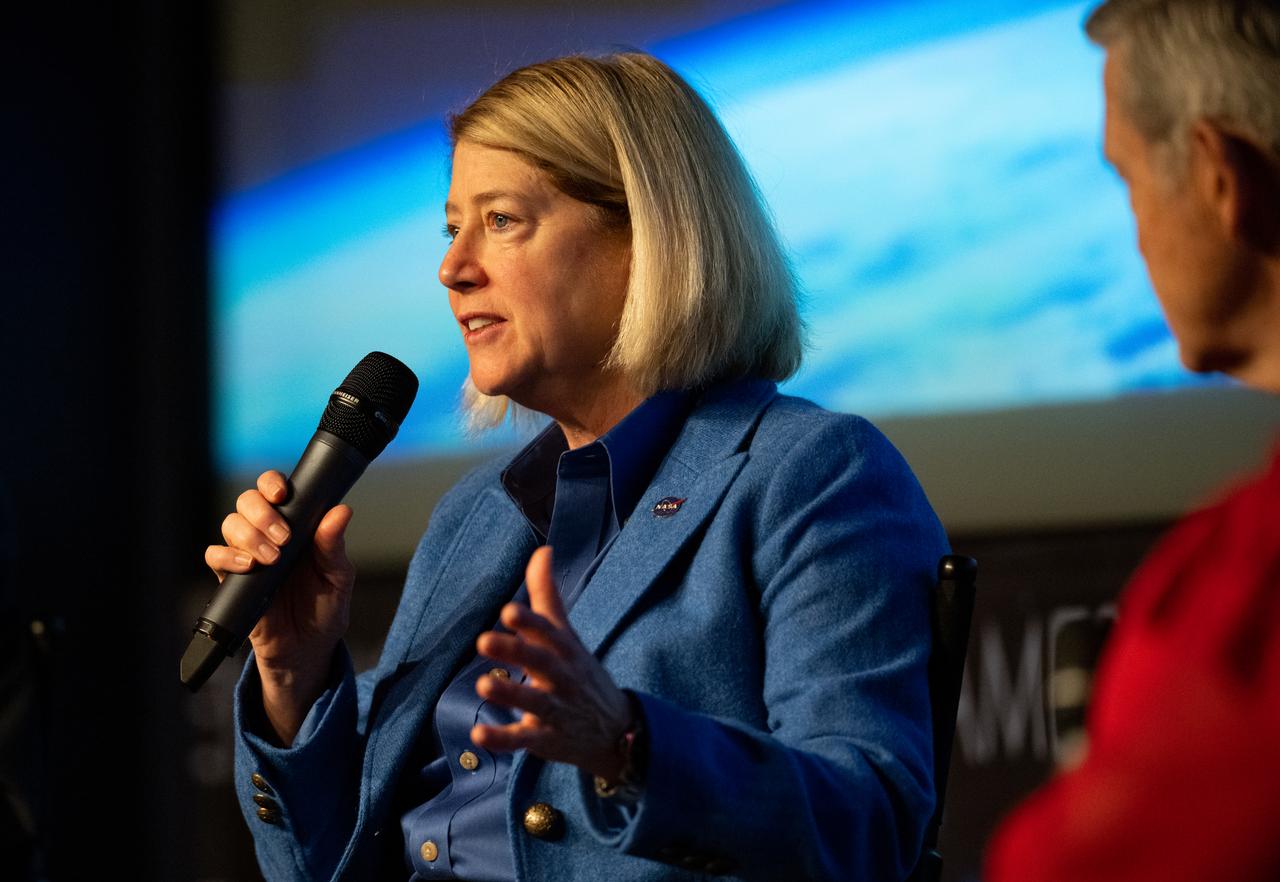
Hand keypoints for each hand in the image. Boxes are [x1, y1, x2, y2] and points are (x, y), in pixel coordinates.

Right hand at [204, 469, 354, 743]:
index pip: (276, 489)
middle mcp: (268, 533)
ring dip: (249, 535)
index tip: (282, 494)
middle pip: (247, 500)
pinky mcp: (232, 579)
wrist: (307, 649)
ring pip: (230, 524)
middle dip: (261, 510)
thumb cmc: (325, 608)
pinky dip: (227, 557)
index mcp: (296, 525)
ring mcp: (248, 554)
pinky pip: (215, 556)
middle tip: (284, 536)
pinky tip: (249, 567)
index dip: (272, 483)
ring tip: (272, 558)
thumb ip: (334, 546)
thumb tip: (341, 511)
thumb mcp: (338, 577)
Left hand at [472, 546, 632, 780]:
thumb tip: (542, 549)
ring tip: (483, 685)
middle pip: (541, 662)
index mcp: (565, 650)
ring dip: (510, 694)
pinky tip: (478, 735)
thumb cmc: (580, 673)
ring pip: (533, 702)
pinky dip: (503, 739)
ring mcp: (555, 709)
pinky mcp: (545, 738)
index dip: (530, 622)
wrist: (618, 730)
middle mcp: (562, 678)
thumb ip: (548, 595)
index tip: (509, 611)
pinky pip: (523, 740)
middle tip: (484, 641)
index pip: (549, 632)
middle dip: (515, 651)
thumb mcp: (567, 635)